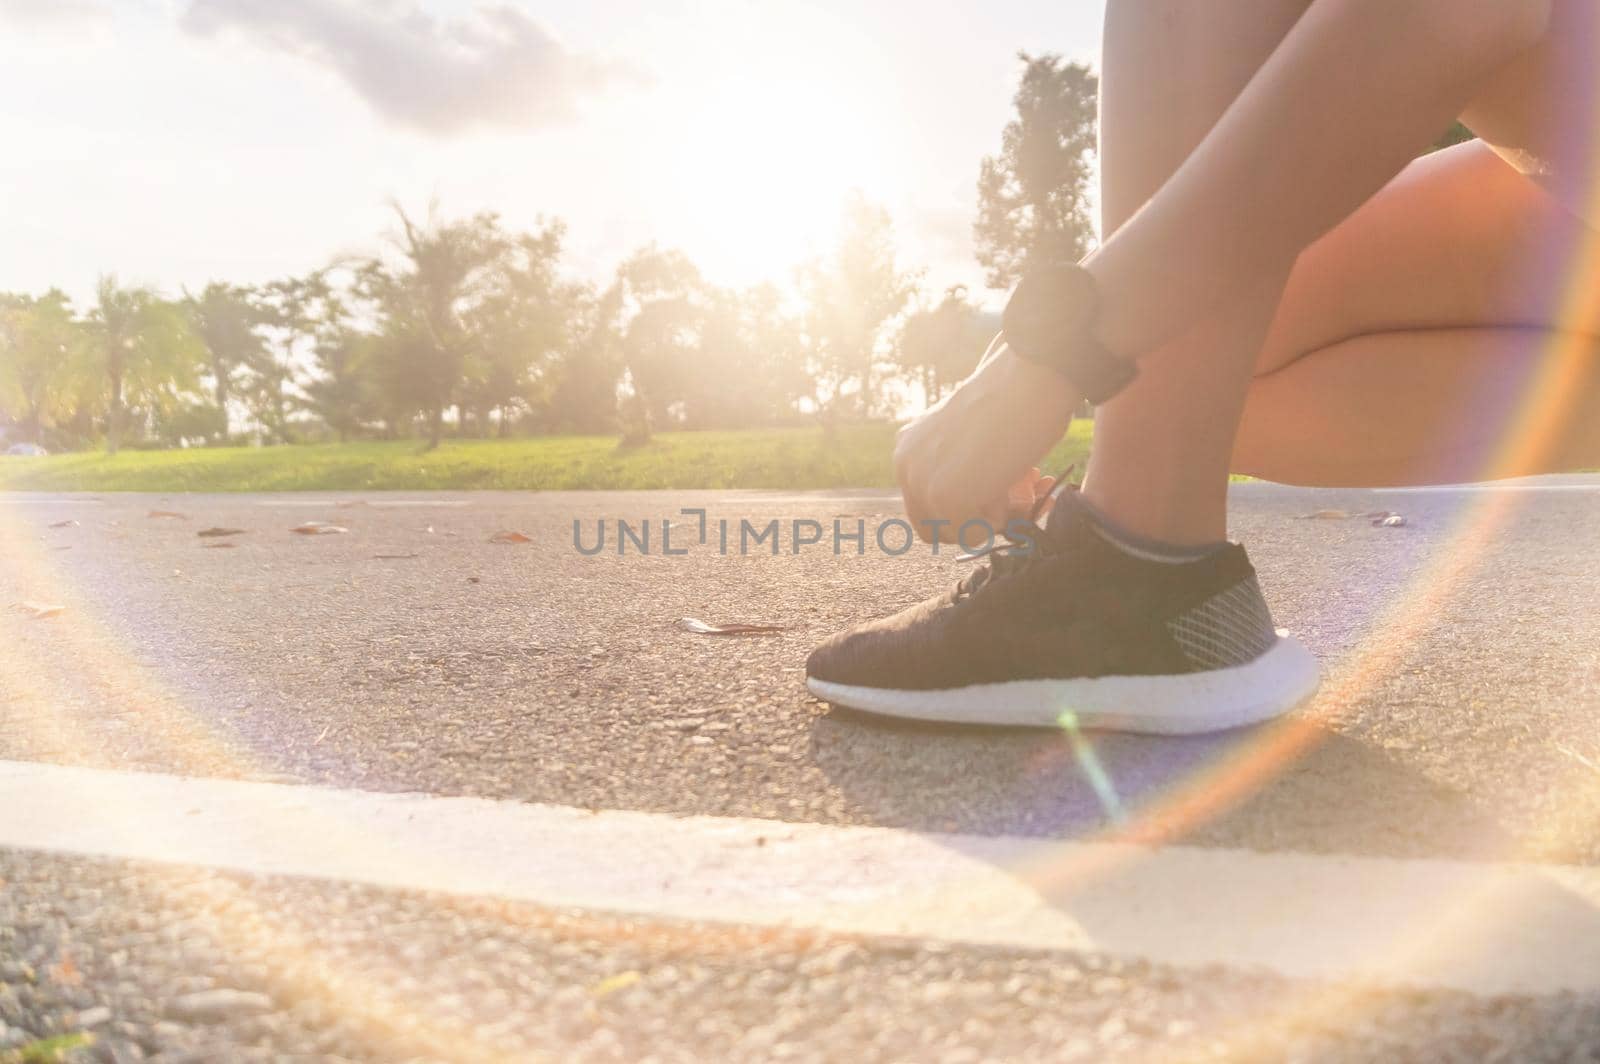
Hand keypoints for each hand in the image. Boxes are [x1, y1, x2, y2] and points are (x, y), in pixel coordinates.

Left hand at [894, 341, 1078, 544]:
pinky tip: (1012, 482)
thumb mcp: (968, 439)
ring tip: (1016, 482)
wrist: (1027, 379)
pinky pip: (974, 535)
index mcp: (908, 448)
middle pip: (933, 528)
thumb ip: (956, 468)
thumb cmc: (1013, 401)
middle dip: (973, 520)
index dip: (963, 507)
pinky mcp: (945, 499)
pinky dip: (1000, 519)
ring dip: (989, 520)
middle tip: (1010, 496)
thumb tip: (977, 505)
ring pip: (954, 534)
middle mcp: (906, 465)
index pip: (925, 505)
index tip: (996, 492)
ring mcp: (922, 484)